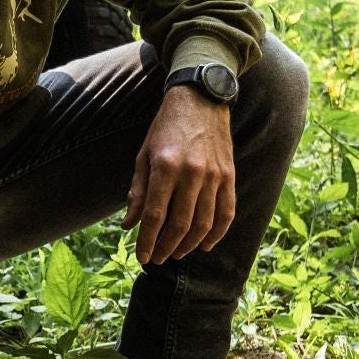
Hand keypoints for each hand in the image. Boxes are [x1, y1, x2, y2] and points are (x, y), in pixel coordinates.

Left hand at [124, 82, 236, 264]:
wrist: (200, 99)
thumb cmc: (166, 127)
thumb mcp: (144, 155)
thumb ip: (138, 191)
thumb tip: (129, 224)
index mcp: (165, 166)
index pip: (155, 215)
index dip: (147, 241)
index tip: (142, 256)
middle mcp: (192, 173)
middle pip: (180, 224)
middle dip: (166, 247)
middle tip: (157, 259)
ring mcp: (214, 175)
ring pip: (203, 223)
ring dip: (188, 244)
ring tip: (176, 253)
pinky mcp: (229, 175)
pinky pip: (226, 212)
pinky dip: (216, 233)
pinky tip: (205, 244)